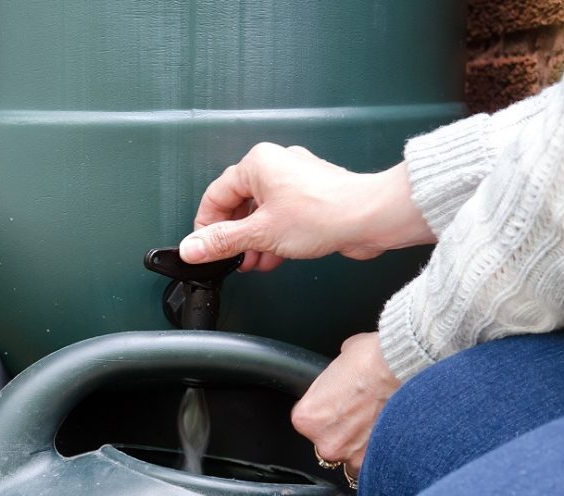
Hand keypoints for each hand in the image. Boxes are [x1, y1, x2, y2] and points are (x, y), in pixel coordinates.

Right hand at [179, 142, 433, 270]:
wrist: (370, 217)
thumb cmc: (324, 213)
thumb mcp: (261, 233)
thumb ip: (223, 241)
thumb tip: (193, 247)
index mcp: (257, 164)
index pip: (216, 194)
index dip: (206, 225)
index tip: (203, 247)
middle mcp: (276, 166)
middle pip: (240, 204)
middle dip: (235, 237)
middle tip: (229, 258)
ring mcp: (296, 181)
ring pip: (262, 213)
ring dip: (255, 241)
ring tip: (253, 263)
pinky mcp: (313, 197)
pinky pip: (283, 217)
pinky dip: (274, 237)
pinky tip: (273, 258)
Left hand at [291, 332, 399, 475]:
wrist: (403, 367)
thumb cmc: (372, 359)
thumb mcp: (340, 358)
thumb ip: (335, 376)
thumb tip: (343, 375)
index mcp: (307, 418)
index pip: (307, 422)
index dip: (324, 411)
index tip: (337, 404)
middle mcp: (326, 442)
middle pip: (328, 443)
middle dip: (342, 432)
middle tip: (359, 414)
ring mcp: (352, 456)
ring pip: (350, 458)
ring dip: (360, 446)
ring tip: (376, 426)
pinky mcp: (378, 461)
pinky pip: (373, 464)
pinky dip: (379, 453)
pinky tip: (389, 437)